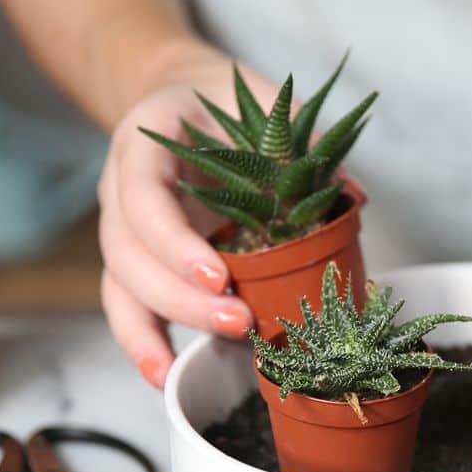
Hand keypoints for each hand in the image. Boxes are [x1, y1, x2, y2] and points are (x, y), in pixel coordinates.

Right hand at [98, 64, 278, 388]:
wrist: (186, 95)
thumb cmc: (231, 104)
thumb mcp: (269, 108)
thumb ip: (304, 145)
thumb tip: (352, 196)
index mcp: (148, 139)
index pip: (144, 195)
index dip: (176, 242)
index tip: (220, 275)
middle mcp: (120, 184)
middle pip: (128, 253)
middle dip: (181, 298)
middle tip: (241, 322)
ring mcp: (122, 226)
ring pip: (122, 285)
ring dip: (165, 326)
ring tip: (217, 350)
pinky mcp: (135, 259)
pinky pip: (127, 305)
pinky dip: (144, 343)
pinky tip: (166, 376)